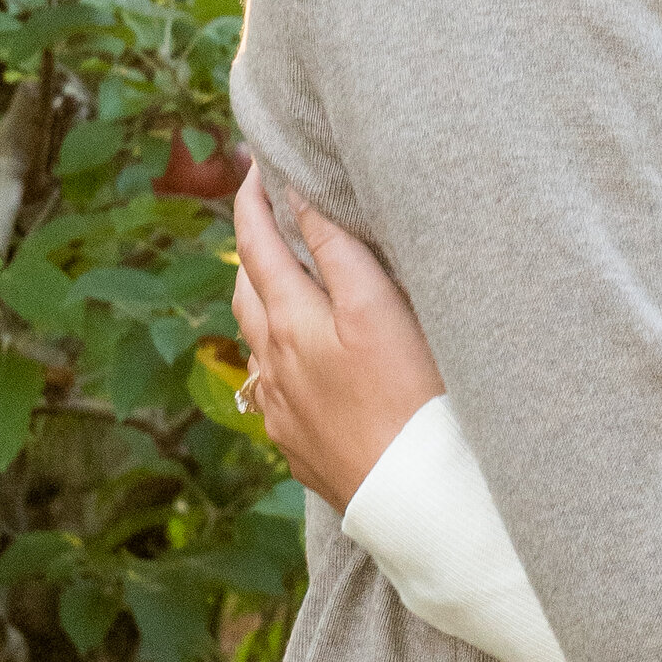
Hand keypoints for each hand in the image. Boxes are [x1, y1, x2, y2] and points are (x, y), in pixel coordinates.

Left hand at [231, 167, 446, 507]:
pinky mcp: (298, 444)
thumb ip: (339, 251)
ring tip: (284, 276)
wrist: (416, 497)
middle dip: (250, 244)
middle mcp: (273, 363)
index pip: (256, 244)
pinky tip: (304, 356)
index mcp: (290, 322)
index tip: (255, 164)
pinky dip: (281, 352)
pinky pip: (274, 385)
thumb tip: (300, 197)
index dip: (252, 200)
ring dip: (263, 299)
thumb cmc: (412, 396)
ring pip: (257, 341)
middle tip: (266, 210)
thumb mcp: (379, 310)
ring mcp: (282, 408)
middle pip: (246, 290)